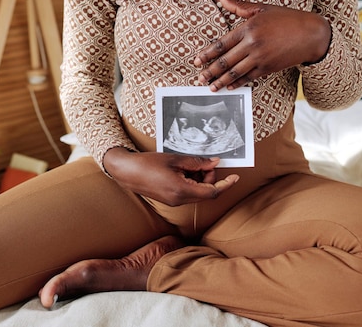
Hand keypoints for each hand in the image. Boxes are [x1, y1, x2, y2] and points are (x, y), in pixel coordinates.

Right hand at [103, 148, 238, 206]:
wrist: (126, 172)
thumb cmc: (148, 163)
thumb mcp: (176, 159)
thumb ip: (197, 162)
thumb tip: (215, 163)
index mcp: (182, 190)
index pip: (212, 192)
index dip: (226, 185)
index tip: (235, 178)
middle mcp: (179, 201)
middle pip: (206, 192)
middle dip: (210, 177)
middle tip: (204, 162)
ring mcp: (174, 203)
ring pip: (197, 193)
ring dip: (200, 179)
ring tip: (188, 164)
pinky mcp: (170, 201)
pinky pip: (188, 193)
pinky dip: (191, 182)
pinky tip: (182, 170)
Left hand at [194, 0, 331, 90]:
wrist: (311, 34)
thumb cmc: (287, 19)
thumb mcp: (263, 8)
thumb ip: (240, 7)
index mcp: (248, 28)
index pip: (221, 44)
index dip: (207, 55)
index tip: (197, 61)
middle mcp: (252, 44)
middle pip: (225, 61)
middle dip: (210, 72)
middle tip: (199, 79)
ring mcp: (260, 58)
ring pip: (235, 72)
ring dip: (221, 81)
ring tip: (210, 87)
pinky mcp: (268, 68)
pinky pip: (249, 77)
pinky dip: (238, 83)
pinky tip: (230, 86)